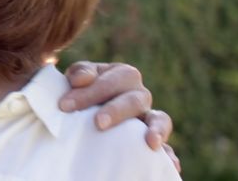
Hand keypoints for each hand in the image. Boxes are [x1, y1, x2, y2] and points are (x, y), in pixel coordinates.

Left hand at [59, 62, 177, 170]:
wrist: (79, 109)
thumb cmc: (79, 90)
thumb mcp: (76, 77)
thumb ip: (80, 73)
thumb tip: (80, 80)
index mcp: (122, 74)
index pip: (111, 81)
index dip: (89, 92)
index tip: (65, 106)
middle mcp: (139, 94)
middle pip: (134, 100)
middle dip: (116, 111)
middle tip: (98, 123)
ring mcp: (148, 117)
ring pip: (159, 118)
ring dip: (156, 129)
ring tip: (151, 143)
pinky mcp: (151, 138)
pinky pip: (167, 146)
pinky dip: (169, 154)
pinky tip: (172, 164)